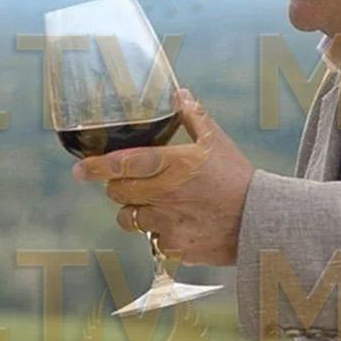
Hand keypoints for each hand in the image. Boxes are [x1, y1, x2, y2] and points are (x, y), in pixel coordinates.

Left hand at [72, 89, 254, 265]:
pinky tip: (176, 223)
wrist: (261, 220)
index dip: (95, 167)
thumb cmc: (238, 177)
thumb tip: (178, 93)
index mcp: (169, 164)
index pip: (120, 163)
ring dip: (134, 211)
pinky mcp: (173, 246)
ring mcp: (166, 223)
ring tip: (155, 205)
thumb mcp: (217, 141)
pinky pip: (151, 240)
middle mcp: (162, 194)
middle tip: (131, 183)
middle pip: (117, 193)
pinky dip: (157, 233)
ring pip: (129, 219)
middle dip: (119, 187)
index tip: (80, 169)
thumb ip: (193, 116)